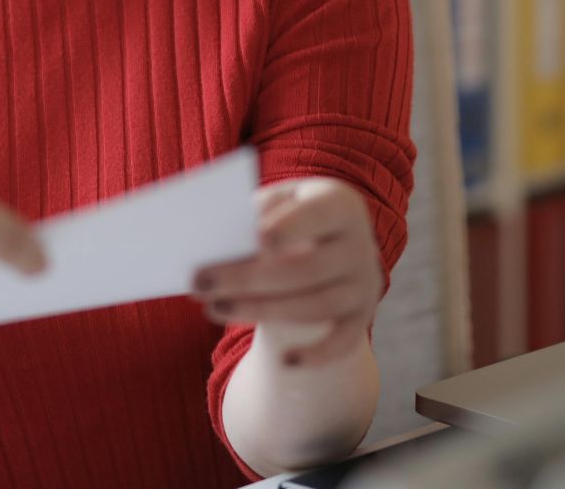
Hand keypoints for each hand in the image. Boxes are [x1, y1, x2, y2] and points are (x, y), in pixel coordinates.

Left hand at [191, 178, 382, 366]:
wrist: (329, 245)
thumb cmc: (289, 220)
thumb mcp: (276, 206)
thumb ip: (254, 218)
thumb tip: (214, 246)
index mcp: (338, 203)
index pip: (317, 215)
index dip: (291, 227)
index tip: (258, 238)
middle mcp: (360, 244)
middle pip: (306, 269)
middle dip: (249, 279)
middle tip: (201, 284)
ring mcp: (363, 284)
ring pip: (315, 307)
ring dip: (261, 311)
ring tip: (214, 308)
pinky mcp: (360, 317)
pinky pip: (343, 342)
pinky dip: (317, 354)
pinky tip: (285, 360)